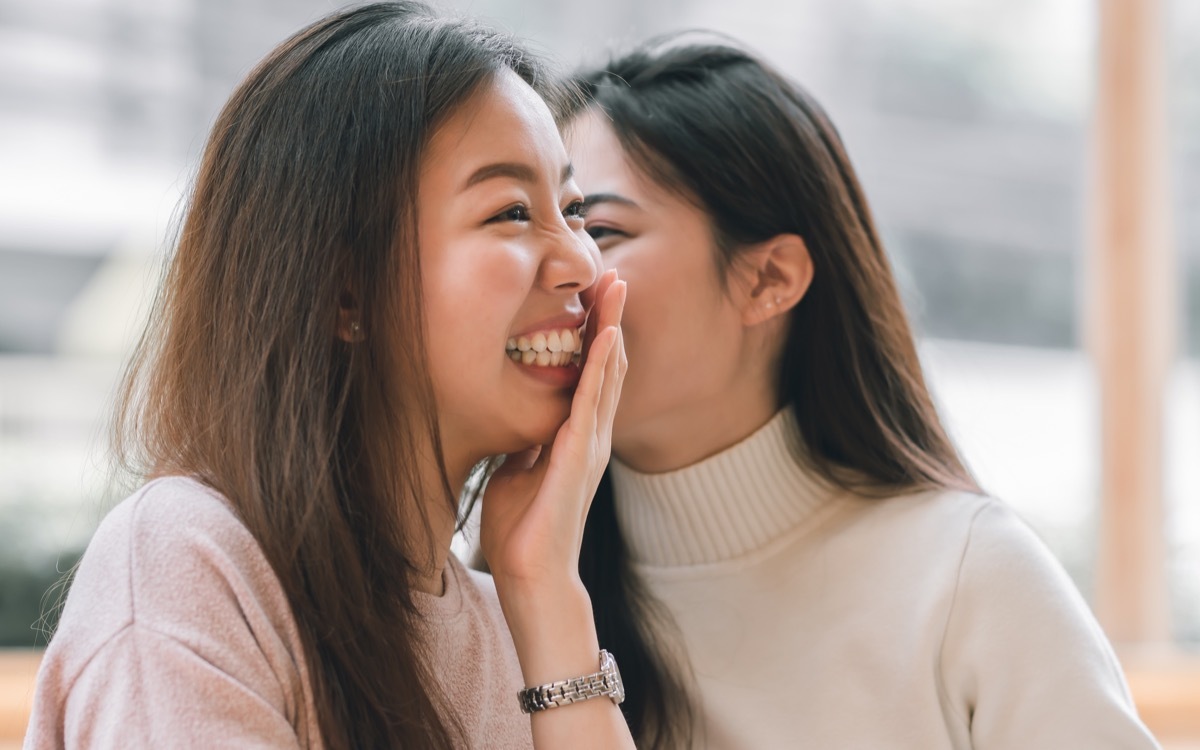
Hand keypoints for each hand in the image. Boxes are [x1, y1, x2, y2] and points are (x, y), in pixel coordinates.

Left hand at [479, 269, 627, 593]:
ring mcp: (590, 445)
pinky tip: (608, 335)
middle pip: (606, 366)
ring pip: (606, 375)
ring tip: (617, 288)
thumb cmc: (522, 532)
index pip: (589, 376)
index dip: (593, 336)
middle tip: (614, 275)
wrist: (531, 577)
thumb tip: (518, 426)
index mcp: (576, 439)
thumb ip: (526, 447)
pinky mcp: (579, 456)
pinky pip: (591, 403)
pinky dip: (601, 367)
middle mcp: (590, 437)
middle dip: (610, 319)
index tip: (592, 297)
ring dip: (612, 329)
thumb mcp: (517, 474)